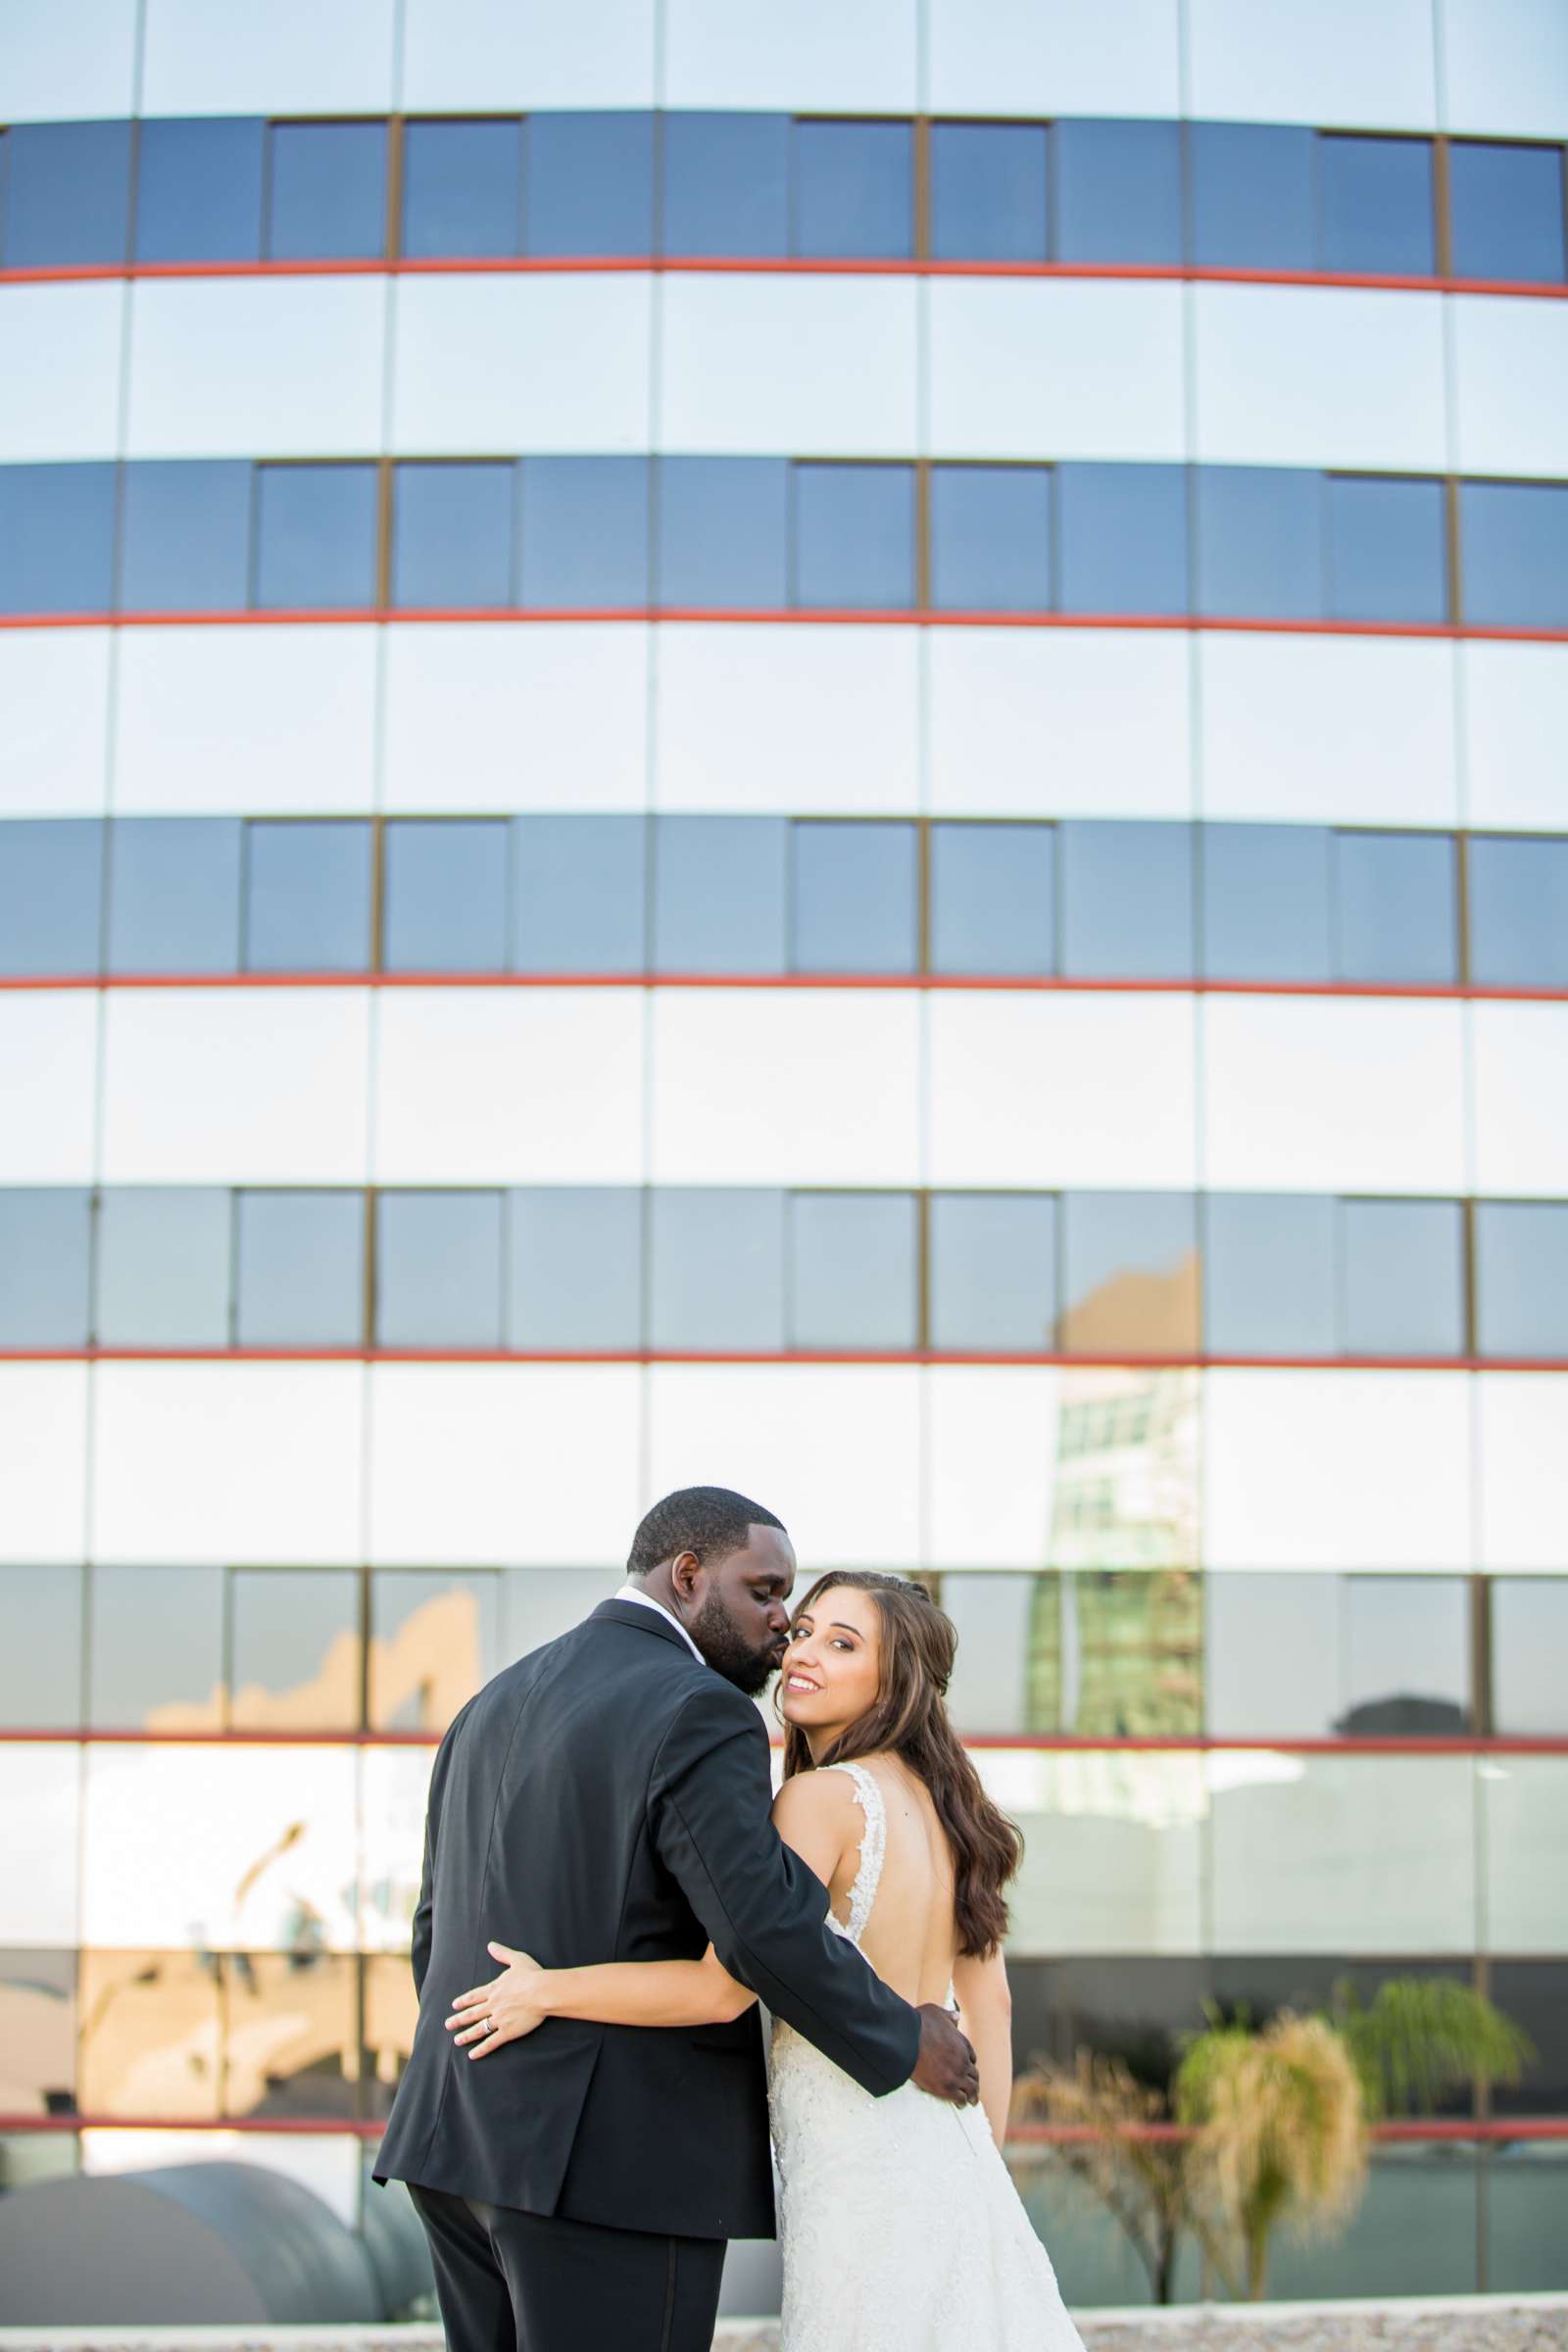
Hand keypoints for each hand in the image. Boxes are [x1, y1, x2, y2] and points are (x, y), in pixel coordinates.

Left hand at [445, 1942, 546, 2059]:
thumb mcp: (517, 1959)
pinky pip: (491, 2042)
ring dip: (466, 2035)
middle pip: (472, 2014)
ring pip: (478, 2029)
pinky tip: (473, 2055)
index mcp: (494, 1989)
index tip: (454, 2005)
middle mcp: (493, 2005)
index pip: (474, 1996)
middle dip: (459, 2019)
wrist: (543, 1992)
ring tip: (457, 2041)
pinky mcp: (508, 2031)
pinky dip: (481, 2049)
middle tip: (447, 2025)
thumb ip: (503, 1954)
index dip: (464, 2001)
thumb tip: (491, 1945)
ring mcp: (499, 2019)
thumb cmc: (533, 1975)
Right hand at [910, 2002, 979, 2106]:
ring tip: (972, 2100)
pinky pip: (960, 2098)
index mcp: (962, 2043)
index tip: (968, 2067)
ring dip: (972, 2095)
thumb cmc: (920, 2024)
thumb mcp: (937, 2012)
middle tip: (973, 2087)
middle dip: (974, 2080)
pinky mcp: (947, 2088)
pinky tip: (961, 2104)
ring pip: (971, 2088)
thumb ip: (948, 2016)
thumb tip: (956, 2016)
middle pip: (974, 2074)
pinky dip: (961, 2101)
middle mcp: (963, 2060)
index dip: (969, 2062)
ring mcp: (956, 2075)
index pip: (971, 2056)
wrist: (909, 2041)